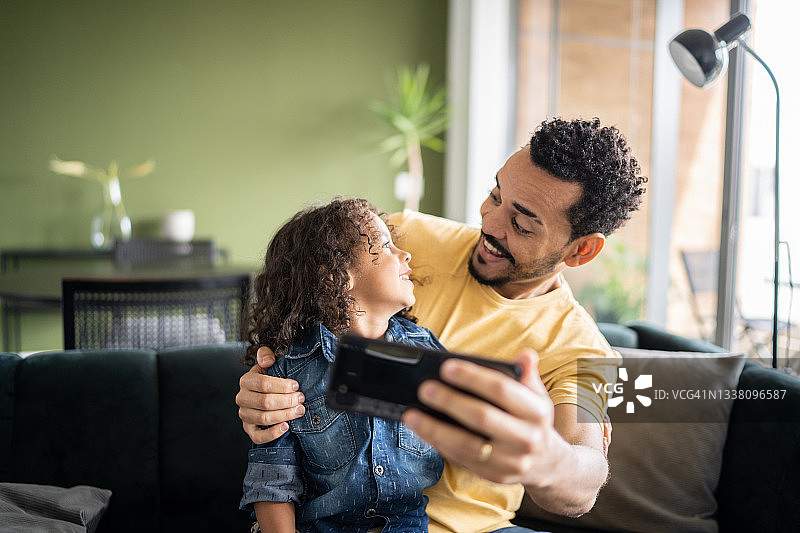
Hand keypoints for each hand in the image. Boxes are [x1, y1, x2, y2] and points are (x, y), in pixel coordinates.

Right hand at [236, 346, 305, 443]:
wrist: (263, 394)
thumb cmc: (268, 378)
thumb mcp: (267, 362)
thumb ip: (266, 354)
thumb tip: (268, 359)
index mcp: (246, 381)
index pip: (263, 383)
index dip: (281, 385)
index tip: (296, 386)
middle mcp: (242, 398)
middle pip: (265, 402)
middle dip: (287, 401)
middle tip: (301, 399)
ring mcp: (244, 415)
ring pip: (264, 418)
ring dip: (284, 415)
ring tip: (299, 410)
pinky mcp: (249, 429)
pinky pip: (258, 436)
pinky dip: (273, 433)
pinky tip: (286, 426)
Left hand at [401, 348, 565, 486]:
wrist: (547, 463)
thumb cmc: (532, 420)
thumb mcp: (536, 396)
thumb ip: (527, 375)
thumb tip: (526, 354)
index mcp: (537, 412)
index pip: (501, 389)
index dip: (472, 377)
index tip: (446, 367)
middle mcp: (527, 438)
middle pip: (482, 417)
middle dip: (449, 401)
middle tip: (424, 388)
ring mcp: (511, 461)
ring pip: (467, 445)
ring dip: (435, 429)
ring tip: (412, 415)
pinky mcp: (495, 476)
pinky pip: (462, 459)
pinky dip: (440, 445)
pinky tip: (423, 431)